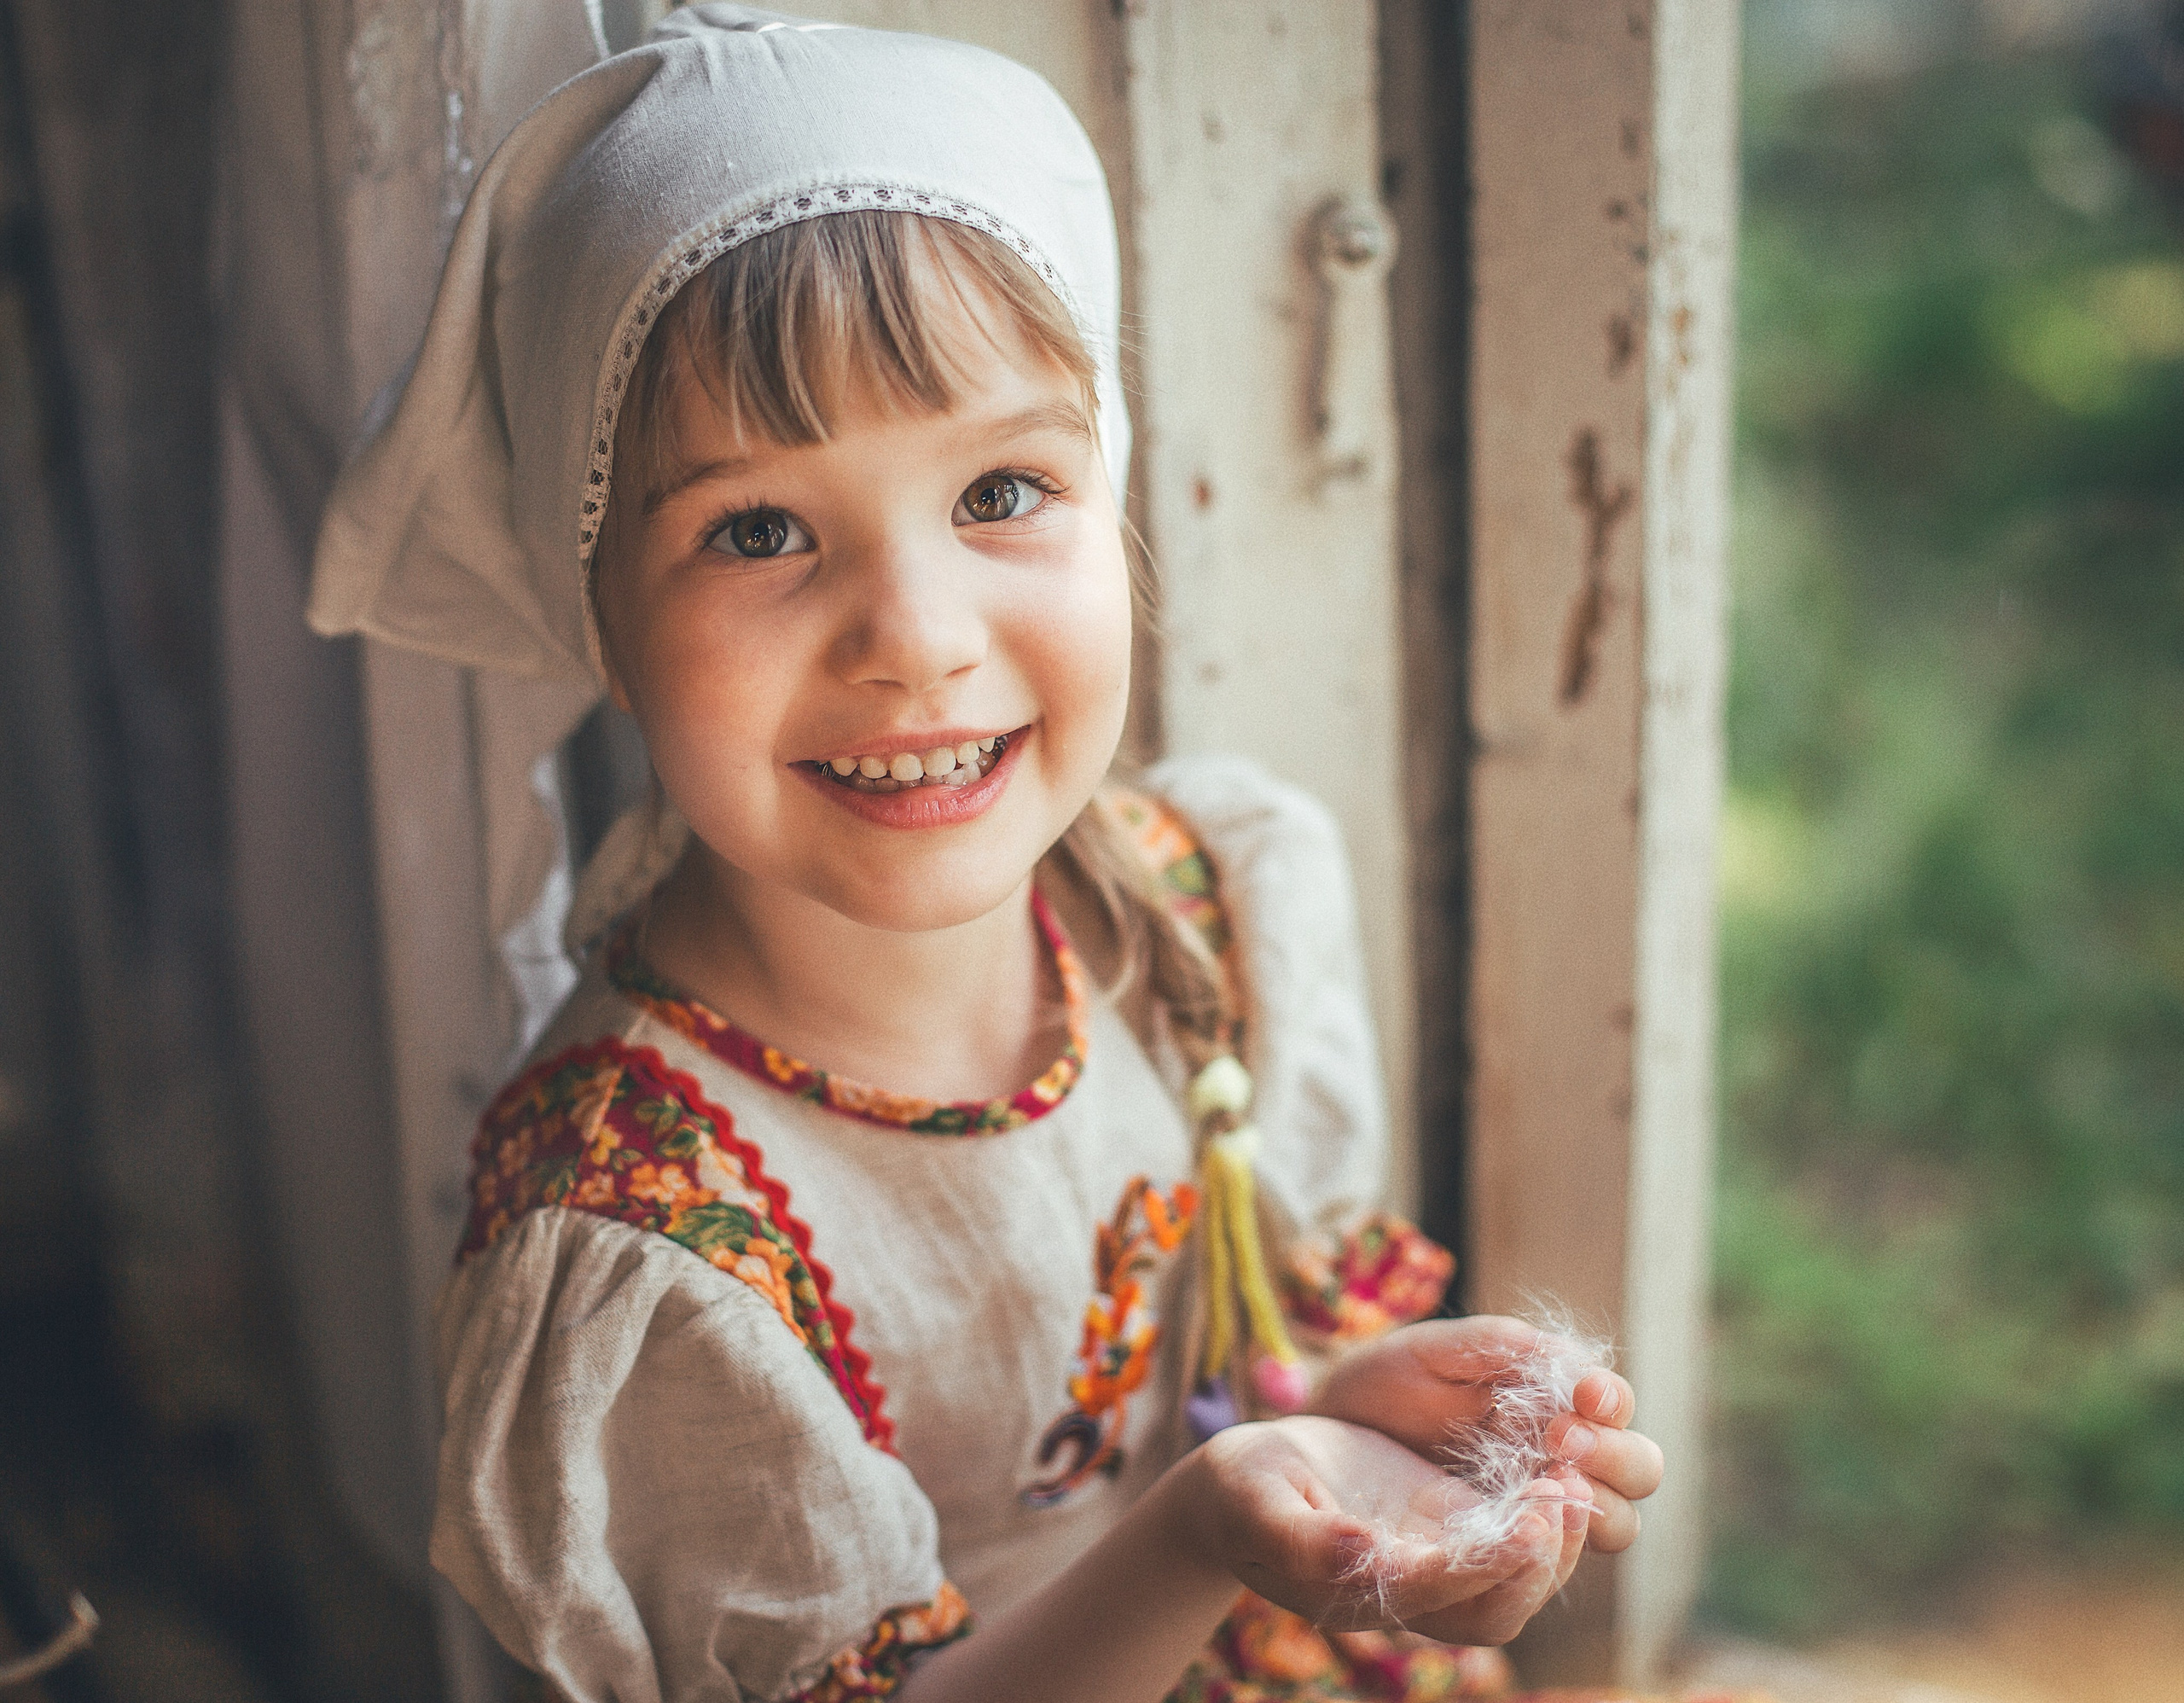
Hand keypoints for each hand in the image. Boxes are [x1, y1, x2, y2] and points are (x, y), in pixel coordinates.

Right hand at [1172, 1414, 1587, 1645]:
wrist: (1243, 1486)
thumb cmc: (1240, 1492)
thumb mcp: (1257, 1503)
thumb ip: (1300, 1535)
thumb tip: (1359, 1553)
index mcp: (1357, 1593)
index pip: (1438, 1594)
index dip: (1488, 1566)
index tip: (1529, 1520)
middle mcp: (1406, 1593)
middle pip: (1492, 1612)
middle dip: (1538, 1565)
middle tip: (1564, 1495)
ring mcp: (1431, 1562)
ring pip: (1511, 1588)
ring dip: (1552, 1545)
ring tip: (1573, 1480)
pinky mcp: (1444, 1528)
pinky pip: (1506, 1544)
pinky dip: (1540, 1520)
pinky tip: (1557, 1470)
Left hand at [1312, 1316, 1663, 1554]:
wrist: (1324, 1440)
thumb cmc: (1382, 1384)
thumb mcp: (1432, 1352)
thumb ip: (1498, 1345)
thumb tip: (1575, 1359)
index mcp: (1554, 1401)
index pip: (1614, 1405)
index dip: (1611, 1400)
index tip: (1585, 1394)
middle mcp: (1561, 1457)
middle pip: (1637, 1471)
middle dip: (1616, 1455)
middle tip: (1562, 1439)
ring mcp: (1539, 1509)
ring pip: (1612, 1523)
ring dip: (1598, 1507)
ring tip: (1549, 1485)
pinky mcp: (1506, 1555)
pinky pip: (1552, 1564)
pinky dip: (1552, 1550)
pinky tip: (1522, 1528)